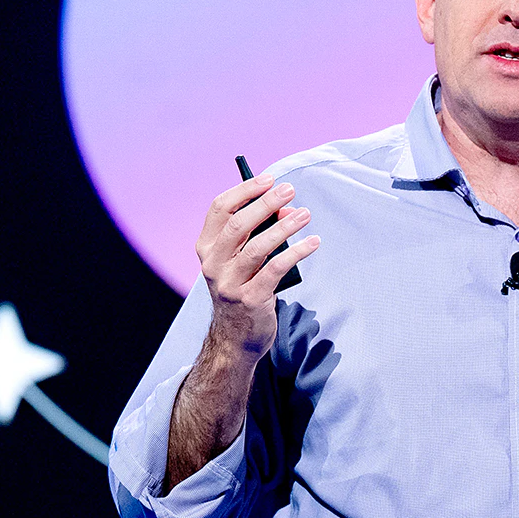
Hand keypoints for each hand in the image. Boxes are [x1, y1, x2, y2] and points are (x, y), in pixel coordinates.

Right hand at [196, 174, 319, 362]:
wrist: (235, 338)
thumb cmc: (242, 288)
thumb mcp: (242, 260)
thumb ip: (259, 233)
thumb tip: (288, 210)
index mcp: (206, 248)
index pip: (219, 209)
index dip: (244, 190)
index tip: (268, 179)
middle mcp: (212, 265)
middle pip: (238, 224)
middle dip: (266, 203)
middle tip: (290, 190)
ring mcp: (229, 284)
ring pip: (257, 247)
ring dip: (284, 227)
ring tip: (305, 214)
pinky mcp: (250, 300)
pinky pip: (275, 269)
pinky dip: (296, 252)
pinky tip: (312, 243)